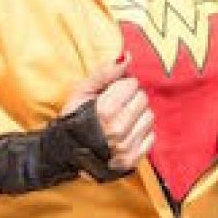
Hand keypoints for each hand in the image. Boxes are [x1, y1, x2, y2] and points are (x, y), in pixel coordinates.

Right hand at [64, 53, 154, 173]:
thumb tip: (127, 56)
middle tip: (117, 106)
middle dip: (131, 99)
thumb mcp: (82, 91)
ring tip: (122, 120)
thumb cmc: (75, 118)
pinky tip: (127, 134)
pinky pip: (151, 137)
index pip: (132, 84)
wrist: (65, 153)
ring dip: (138, 115)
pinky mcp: (132, 160)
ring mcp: (125, 147)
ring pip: (149, 117)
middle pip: (142, 99)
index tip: (111, 94)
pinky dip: (141, 133)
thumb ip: (105, 72)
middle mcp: (117, 130)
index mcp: (105, 111)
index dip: (121, 86)